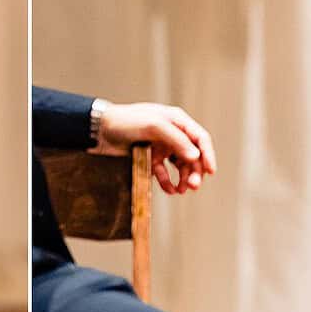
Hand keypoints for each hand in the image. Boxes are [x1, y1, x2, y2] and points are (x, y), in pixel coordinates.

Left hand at [94, 100, 216, 194]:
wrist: (99, 130)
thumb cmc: (127, 121)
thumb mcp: (154, 126)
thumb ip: (176, 140)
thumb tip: (196, 156)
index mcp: (176, 121)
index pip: (199, 138)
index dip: (208, 154)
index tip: (211, 171)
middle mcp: (171, 134)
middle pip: (192, 155)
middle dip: (195, 171)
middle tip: (194, 186)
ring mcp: (161, 147)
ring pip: (180, 166)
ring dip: (184, 178)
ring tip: (182, 190)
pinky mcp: (149, 159)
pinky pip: (164, 174)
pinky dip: (168, 183)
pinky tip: (170, 190)